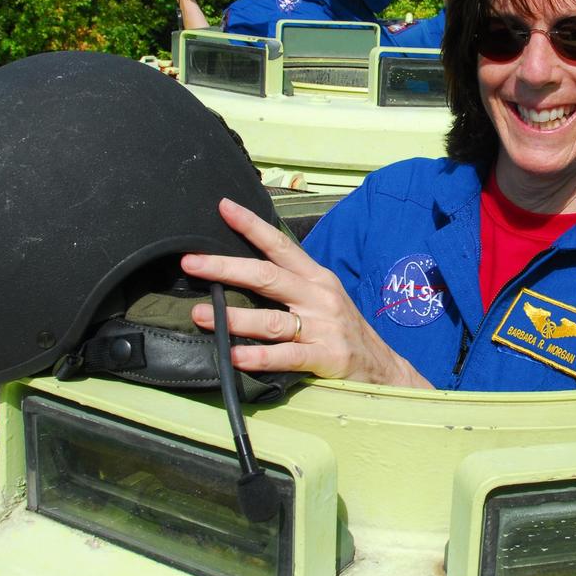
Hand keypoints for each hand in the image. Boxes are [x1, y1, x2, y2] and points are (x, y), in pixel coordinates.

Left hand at [181, 198, 430, 387]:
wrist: (384, 368)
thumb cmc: (344, 330)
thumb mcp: (323, 297)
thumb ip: (292, 284)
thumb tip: (246, 270)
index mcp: (316, 278)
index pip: (280, 245)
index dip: (251, 225)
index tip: (223, 207)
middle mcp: (319, 297)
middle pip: (267, 276)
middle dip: (226, 267)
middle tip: (191, 262)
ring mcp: (323, 327)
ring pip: (272, 319)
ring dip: (233, 316)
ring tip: (200, 315)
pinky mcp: (327, 357)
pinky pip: (287, 356)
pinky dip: (259, 356)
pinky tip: (234, 355)